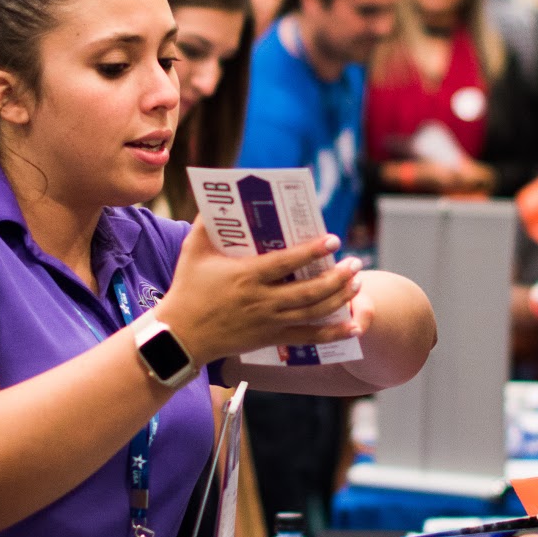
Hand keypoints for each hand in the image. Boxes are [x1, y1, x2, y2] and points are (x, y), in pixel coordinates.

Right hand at [153, 226, 359, 365]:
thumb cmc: (187, 289)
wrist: (180, 336)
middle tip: (355, 263)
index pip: (286, 262)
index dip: (312, 251)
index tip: (333, 239)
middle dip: (337, 277)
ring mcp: (269, 322)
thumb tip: (217, 198)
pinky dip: (333, 333)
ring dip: (340, 297)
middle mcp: (262, 300)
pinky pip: (308, 337)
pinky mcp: (271, 338)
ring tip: (357, 282)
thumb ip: (206, 223)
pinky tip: (354, 326)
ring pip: (313, 311)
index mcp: (246, 276)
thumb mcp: (193, 251)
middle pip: (308, 290)